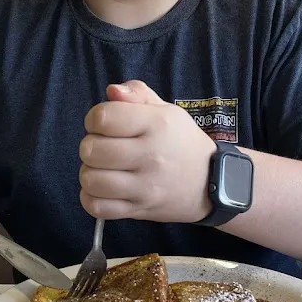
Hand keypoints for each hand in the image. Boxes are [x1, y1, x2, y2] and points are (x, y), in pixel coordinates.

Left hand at [79, 81, 214, 222]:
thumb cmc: (180, 142)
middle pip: (91, 150)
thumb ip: (137, 93)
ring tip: (103, 170)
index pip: (102, 118)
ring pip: (91, 180)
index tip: (103, 125)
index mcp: (156, 124)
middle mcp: (151, 155)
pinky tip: (102, 190)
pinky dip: (91, 199)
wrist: (212, 181)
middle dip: (90, 146)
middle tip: (104, 148)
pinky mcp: (140, 209)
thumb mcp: (166, 110)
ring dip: (90, 173)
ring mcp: (145, 186)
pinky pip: (98, 208)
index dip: (94, 119)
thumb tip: (112, 91)